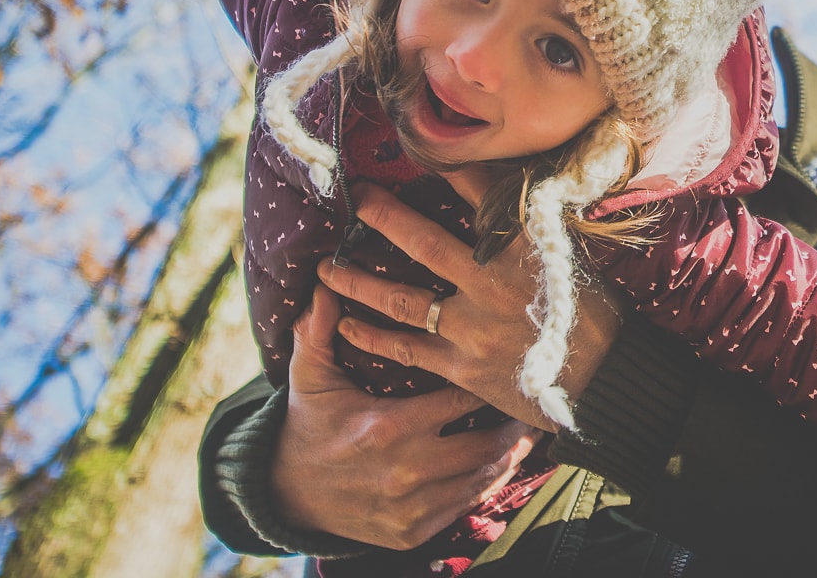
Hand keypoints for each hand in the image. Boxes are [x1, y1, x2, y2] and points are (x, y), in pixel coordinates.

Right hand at [271, 283, 538, 549]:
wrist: (286, 495)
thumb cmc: (309, 427)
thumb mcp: (308, 378)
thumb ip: (318, 331)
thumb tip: (323, 284)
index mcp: (387, 426)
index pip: (459, 400)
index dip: (486, 383)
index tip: (506, 368)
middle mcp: (405, 469)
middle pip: (484, 444)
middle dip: (512, 424)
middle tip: (530, 403)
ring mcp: (411, 507)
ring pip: (482, 478)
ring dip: (510, 455)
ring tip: (527, 431)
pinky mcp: (413, 533)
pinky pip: (466, 506)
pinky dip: (488, 484)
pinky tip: (501, 463)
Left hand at [317, 182, 625, 431]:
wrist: (606, 378)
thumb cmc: (594, 312)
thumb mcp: (571, 254)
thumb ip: (535, 225)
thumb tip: (513, 187)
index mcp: (524, 248)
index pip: (481, 194)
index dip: (448, 168)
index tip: (418, 146)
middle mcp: (493, 283)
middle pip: (424, 243)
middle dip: (384, 216)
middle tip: (356, 197)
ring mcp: (473, 327)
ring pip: (402, 299)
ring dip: (358, 280)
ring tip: (325, 267)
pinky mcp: (462, 366)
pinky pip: (406, 349)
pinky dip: (372, 337)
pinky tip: (344, 325)